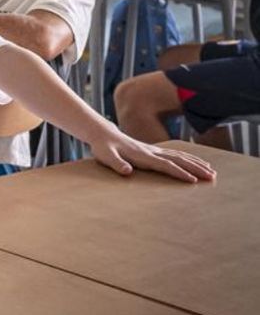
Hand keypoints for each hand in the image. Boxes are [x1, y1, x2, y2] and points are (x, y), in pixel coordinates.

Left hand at [88, 130, 216, 182]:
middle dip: (196, 168)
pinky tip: (199, 162)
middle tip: (212, 177)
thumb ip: (116, 164)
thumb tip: (127, 171)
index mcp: (143, 155)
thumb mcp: (105, 156)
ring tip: (212, 172)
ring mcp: (155, 150)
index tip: (192, 180)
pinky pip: (177, 154)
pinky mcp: (155, 150)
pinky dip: (190, 158)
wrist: (103, 134)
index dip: (179, 173)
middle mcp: (152, 152)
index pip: (165, 165)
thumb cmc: (103, 147)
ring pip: (181, 156)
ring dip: (196, 163)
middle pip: (179, 160)